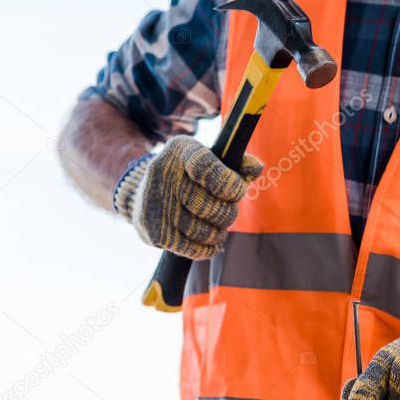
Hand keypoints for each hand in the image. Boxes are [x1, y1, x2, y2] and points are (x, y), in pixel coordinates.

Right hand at [113, 136, 261, 259]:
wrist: (144, 192)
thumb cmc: (190, 175)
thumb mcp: (210, 159)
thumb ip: (236, 164)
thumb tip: (256, 168)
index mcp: (181, 150)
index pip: (206, 167)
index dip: (228, 184)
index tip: (237, 192)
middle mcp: (162, 173)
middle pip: (208, 205)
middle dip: (227, 213)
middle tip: (228, 212)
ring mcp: (154, 203)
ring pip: (202, 230)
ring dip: (218, 233)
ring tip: (219, 228)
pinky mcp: (152, 230)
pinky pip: (191, 248)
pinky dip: (207, 249)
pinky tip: (211, 243)